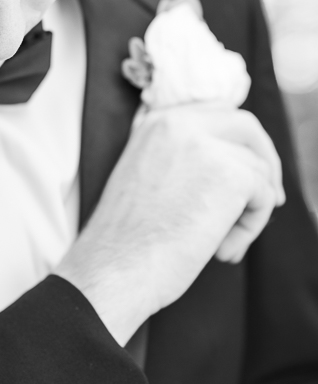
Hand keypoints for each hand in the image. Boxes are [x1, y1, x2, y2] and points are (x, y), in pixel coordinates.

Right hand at [56, 103, 283, 344]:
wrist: (115, 269)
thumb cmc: (126, 241)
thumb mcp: (145, 178)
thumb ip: (180, 159)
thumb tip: (235, 165)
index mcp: (155, 123)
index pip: (215, 115)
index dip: (236, 144)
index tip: (246, 173)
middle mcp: (180, 124)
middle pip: (246, 128)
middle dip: (264, 162)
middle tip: (268, 199)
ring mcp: (206, 146)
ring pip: (257, 170)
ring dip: (249, 212)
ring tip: (221, 246)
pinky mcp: (231, 175)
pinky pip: (263, 197)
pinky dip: (250, 228)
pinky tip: (221, 252)